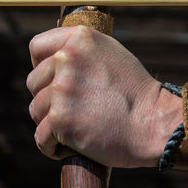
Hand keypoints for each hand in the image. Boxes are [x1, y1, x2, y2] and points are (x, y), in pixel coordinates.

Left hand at [26, 25, 177, 167]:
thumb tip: (53, 58)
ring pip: (36, 110)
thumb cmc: (134, 92)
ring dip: (49, 123)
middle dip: (47, 98)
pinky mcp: (60, 118)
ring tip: (71, 129)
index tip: (52, 79)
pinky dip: (50, 146)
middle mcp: (67, 59)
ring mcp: (62, 89)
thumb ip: (80, 50)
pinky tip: (66, 147)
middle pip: (34, 82)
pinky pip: (40, 137)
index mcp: (80, 39)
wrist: (153, 123)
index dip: (41, 65)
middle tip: (69, 110)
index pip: (37, 47)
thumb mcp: (110, 53)